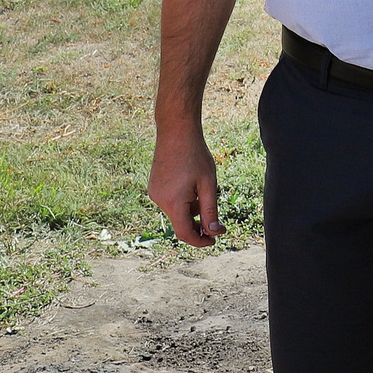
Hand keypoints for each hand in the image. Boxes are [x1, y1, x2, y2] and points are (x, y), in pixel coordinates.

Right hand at [147, 128, 224, 246]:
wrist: (176, 131)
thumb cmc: (195, 155)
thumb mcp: (208, 185)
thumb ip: (210, 211)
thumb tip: (214, 232)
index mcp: (172, 202)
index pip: (185, 234)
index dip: (200, 241)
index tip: (215, 240)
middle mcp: (159, 201)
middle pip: (180, 224)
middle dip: (199, 226)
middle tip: (218, 223)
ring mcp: (154, 193)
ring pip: (176, 213)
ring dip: (192, 212)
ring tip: (205, 193)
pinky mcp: (154, 186)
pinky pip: (170, 202)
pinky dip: (183, 203)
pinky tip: (193, 187)